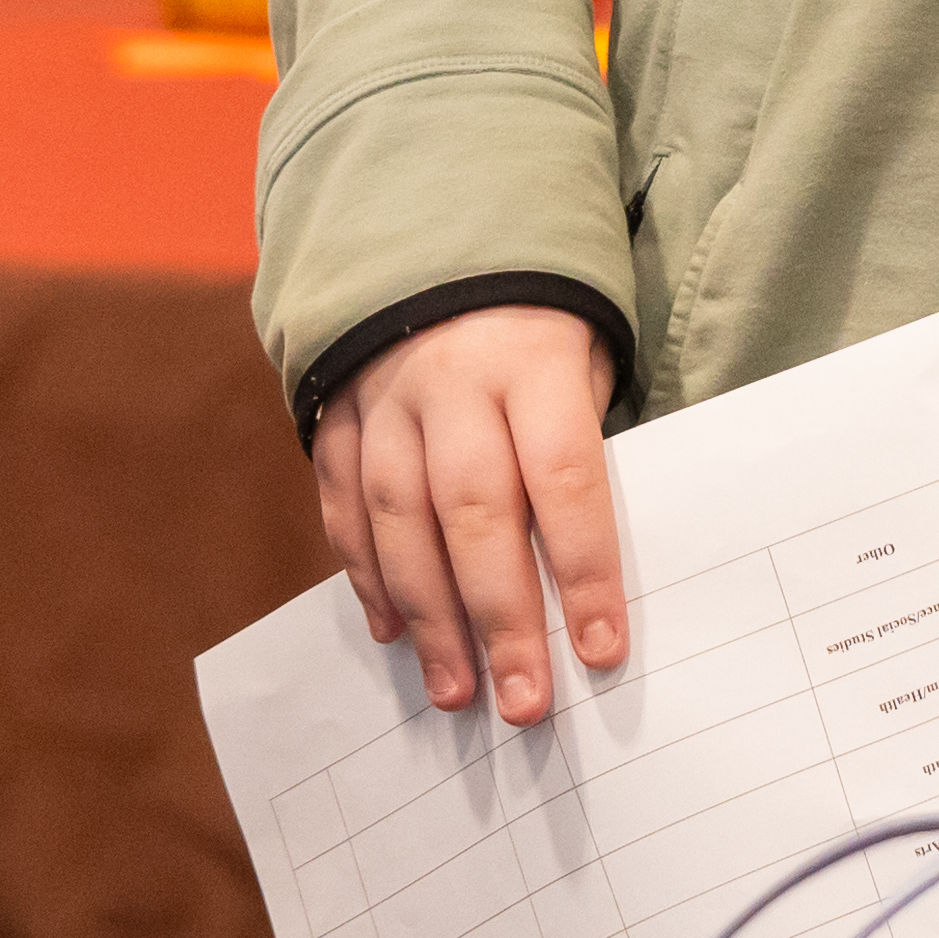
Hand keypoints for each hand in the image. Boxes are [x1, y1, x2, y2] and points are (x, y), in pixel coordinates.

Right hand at [308, 300, 629, 723]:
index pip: (565, 476)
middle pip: (476, 511)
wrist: (435, 235)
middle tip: (524, 701)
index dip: (584, 569)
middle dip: (501, 618)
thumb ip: (580, 451)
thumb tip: (590, 581)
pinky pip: (345, 505)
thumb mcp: (586, 359)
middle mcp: (452, 381)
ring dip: (429, 617)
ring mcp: (385, 399)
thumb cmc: (539, 329)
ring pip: (400, 519)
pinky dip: (368, 576)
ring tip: (456, 692)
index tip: (601, 649)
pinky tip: (394, 635)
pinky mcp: (337, 415)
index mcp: (534, 360)